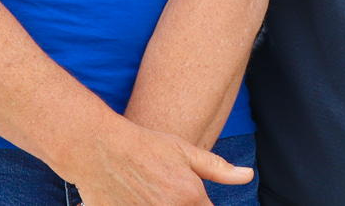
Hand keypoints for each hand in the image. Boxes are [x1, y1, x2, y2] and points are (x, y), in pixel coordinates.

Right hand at [65, 118, 251, 205]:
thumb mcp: (184, 150)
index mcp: (190, 198)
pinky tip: (139, 198)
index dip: (203, 205)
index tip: (192, 197)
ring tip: (152, 192)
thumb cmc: (143, 145)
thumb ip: (217, 168)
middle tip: (168, 189)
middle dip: (184, 205)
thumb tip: (247, 176)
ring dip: (162, 205)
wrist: (98, 147)